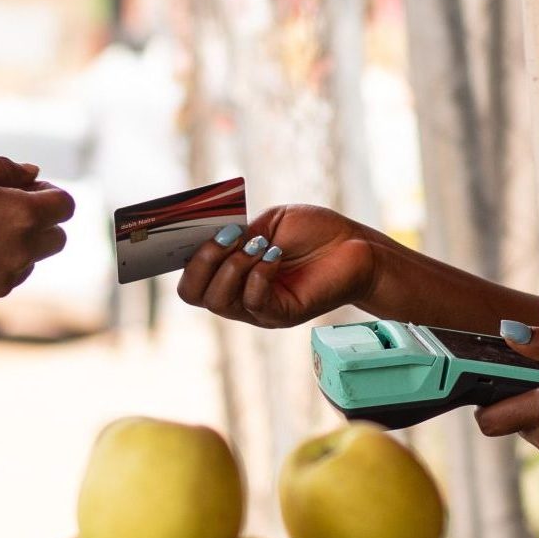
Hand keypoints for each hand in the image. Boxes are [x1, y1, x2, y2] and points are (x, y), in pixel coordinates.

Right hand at [0, 152, 74, 308]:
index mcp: (24, 215)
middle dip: (41, 221)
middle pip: (58, 238)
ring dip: (18, 244)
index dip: (49, 193)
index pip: (66, 206)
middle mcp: (22, 252)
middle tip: (4, 208)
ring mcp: (4, 279)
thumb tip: (34, 175)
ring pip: (31, 260)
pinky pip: (5, 278)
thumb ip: (7, 169)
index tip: (24, 189)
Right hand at [177, 203, 382, 328]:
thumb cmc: (314, 232)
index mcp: (230, 273)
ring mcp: (258, 309)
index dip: (183, 257)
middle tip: (227, 237)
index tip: (188, 230)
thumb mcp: (270, 223)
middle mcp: (238, 295)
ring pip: (218, 301)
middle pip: (193, 294)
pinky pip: (253, 303)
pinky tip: (275, 256)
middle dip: (202, 262)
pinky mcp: (282, 314)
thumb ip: (241, 232)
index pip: (189, 279)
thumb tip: (215, 236)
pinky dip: (258, 275)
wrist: (355, 246)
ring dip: (232, 267)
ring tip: (258, 245)